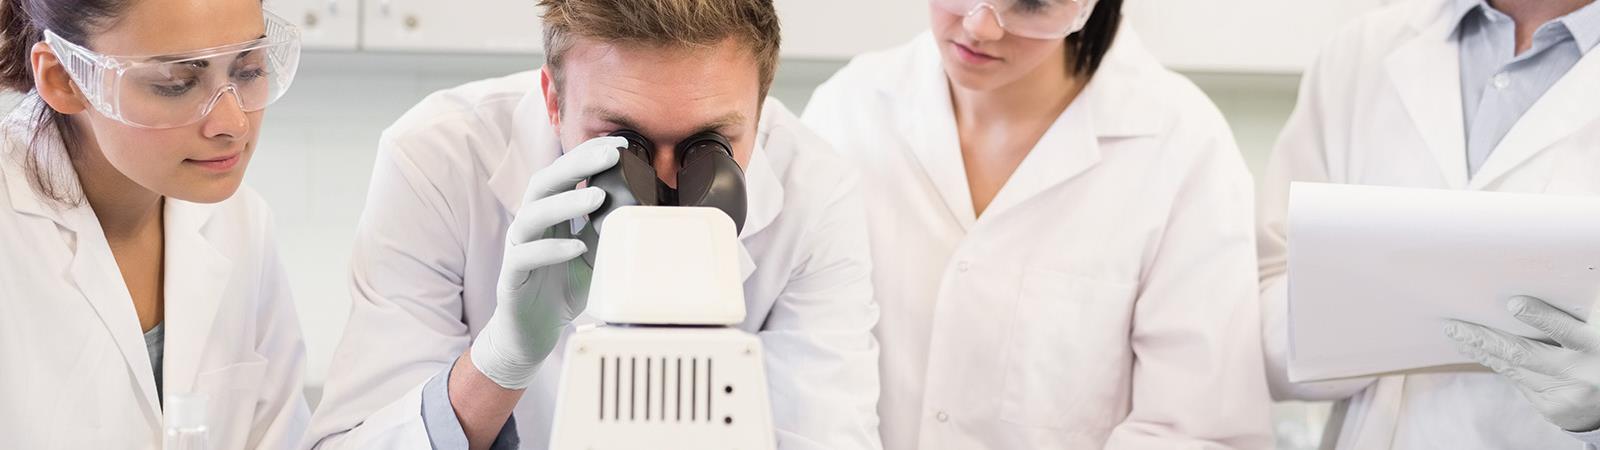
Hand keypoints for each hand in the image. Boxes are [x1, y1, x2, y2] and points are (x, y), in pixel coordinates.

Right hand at [469, 136, 623, 389]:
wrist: (529, 333)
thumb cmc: (559, 288)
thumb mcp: (592, 255)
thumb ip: (605, 230)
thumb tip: (640, 207)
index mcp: (548, 215)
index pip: (563, 175)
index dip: (587, 156)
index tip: (620, 144)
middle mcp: (529, 225)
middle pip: (544, 184)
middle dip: (576, 165)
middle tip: (610, 155)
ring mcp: (517, 249)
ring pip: (532, 216)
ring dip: (565, 204)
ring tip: (597, 197)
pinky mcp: (511, 276)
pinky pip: (525, 256)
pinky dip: (551, 249)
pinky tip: (576, 247)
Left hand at [1445, 296, 1599, 431]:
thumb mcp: (1596, 335)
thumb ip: (1572, 320)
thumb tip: (1522, 301)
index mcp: (1596, 346)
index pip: (1564, 330)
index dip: (1539, 317)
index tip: (1514, 304)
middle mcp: (1581, 373)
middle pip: (1522, 354)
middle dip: (1483, 339)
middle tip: (1453, 326)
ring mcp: (1565, 396)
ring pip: (1514, 369)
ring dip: (1483, 351)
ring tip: (1457, 336)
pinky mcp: (1554, 411)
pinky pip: (1520, 382)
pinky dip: (1501, 365)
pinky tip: (1481, 353)